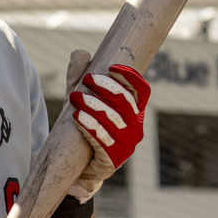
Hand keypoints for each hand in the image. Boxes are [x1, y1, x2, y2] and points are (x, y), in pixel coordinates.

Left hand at [63, 49, 149, 198]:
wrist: (78, 165)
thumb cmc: (83, 126)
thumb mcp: (79, 99)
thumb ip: (78, 76)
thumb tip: (81, 53)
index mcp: (134, 111)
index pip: (141, 90)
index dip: (130, 78)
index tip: (112, 66)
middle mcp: (135, 127)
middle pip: (126, 103)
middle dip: (106, 88)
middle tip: (87, 79)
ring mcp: (126, 146)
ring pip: (114, 121)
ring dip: (94, 107)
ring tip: (75, 97)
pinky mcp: (113, 160)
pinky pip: (103, 141)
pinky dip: (90, 127)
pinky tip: (77, 117)